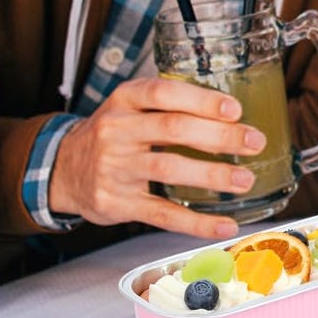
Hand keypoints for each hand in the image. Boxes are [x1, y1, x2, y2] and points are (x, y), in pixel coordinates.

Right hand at [48, 77, 265, 237]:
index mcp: (124, 99)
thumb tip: (231, 116)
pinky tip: (223, 224)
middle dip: (220, 136)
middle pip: (174, 129)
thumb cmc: (112, 134)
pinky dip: (197, 222)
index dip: (201, 101)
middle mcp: (116, 130)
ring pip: (170, 169)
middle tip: (254, 142)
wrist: (63, 169)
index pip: (164, 93)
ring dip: (213, 175)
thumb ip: (168, 105)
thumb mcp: (128, 107)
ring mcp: (115, 167)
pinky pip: (162, 214)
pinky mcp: (117, 202)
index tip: (234, 109)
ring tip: (244, 180)